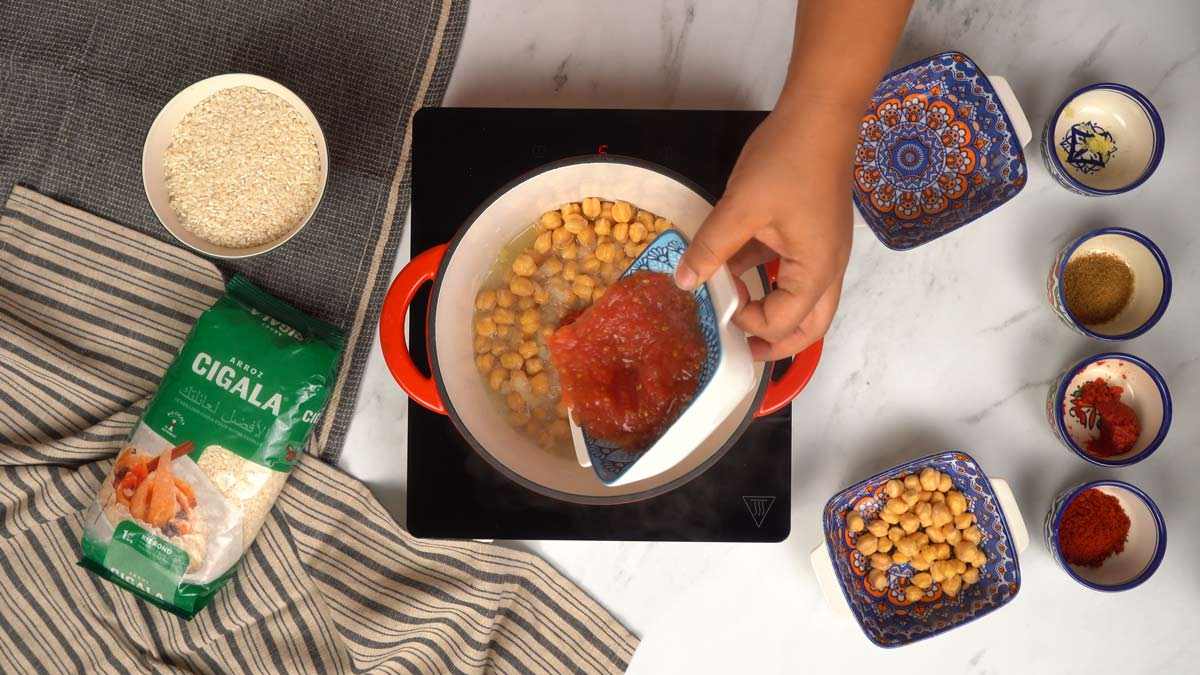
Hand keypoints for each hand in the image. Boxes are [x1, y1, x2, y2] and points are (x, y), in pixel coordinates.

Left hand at [675, 103, 854, 360]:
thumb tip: (683, 281)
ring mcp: (824, 249)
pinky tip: (733, 264)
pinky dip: (766, 274)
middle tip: (744, 349)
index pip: (786, 321)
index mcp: (817, 269)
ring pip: (804, 299)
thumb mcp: (740, 207)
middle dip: (777, 340)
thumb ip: (711, 248)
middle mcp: (828, 267)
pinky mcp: (813, 232)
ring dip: (771, 307)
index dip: (750, 323)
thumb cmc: (788, 160)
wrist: (820, 113)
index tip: (720, 306)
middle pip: (810, 324)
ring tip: (734, 310)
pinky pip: (792, 267)